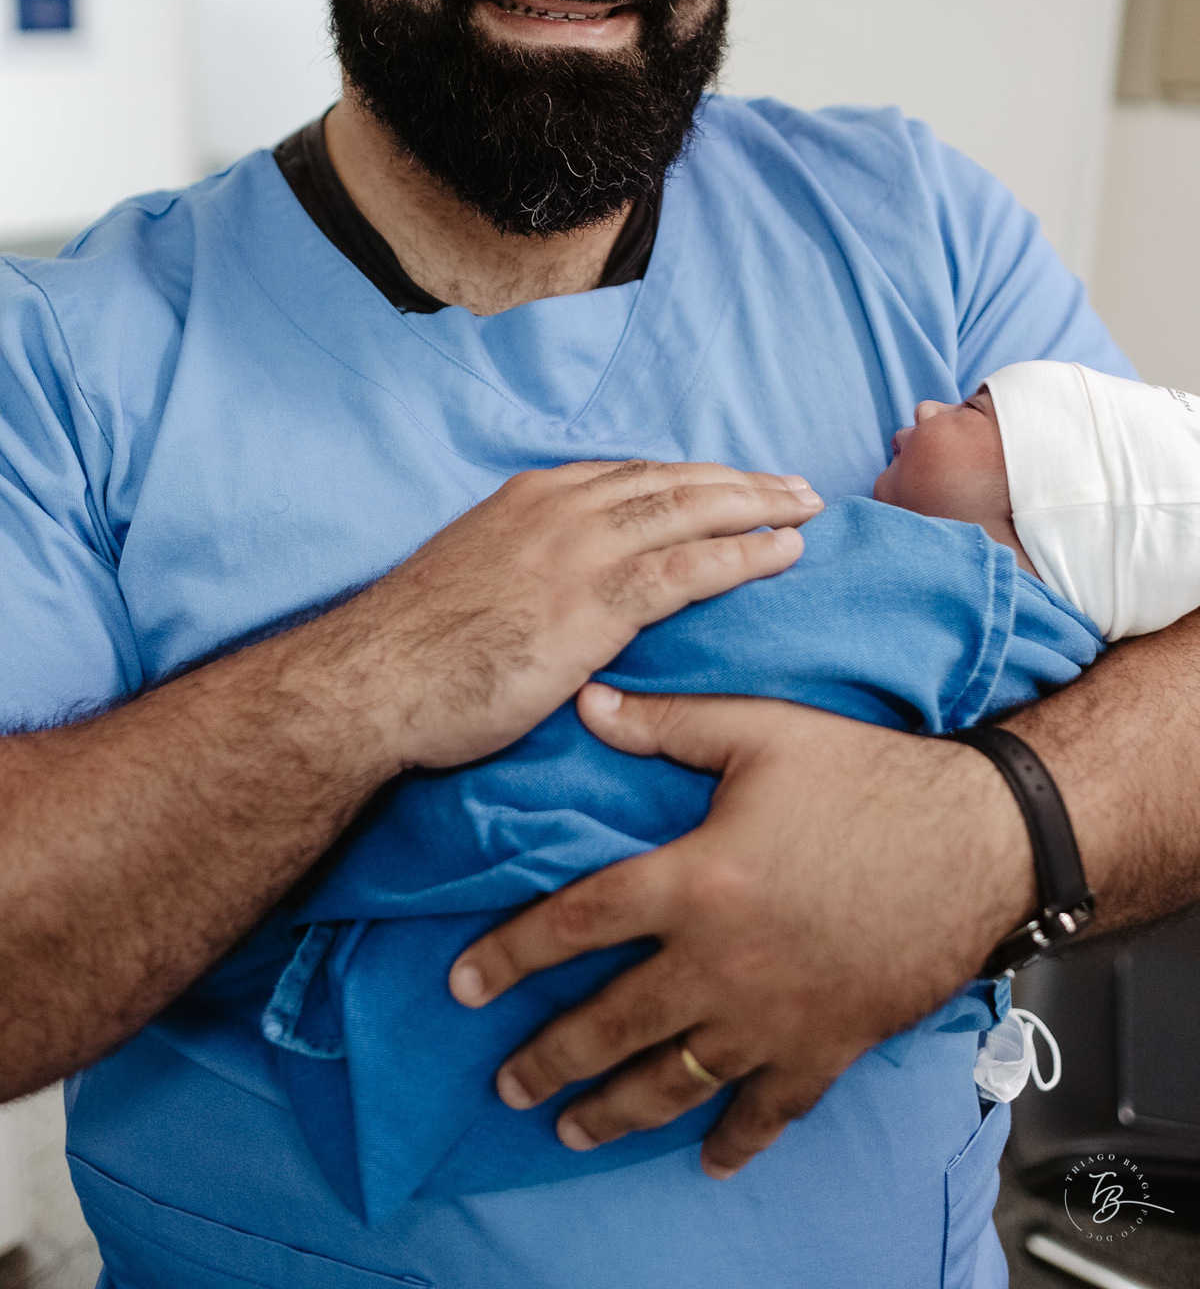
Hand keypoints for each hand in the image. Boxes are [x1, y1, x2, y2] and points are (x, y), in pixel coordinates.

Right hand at [341, 461, 820, 771]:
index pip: (632, 475)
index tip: (733, 484)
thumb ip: (524, 563)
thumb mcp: (472, 576)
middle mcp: (559, 509)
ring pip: (690, 511)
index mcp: (530, 498)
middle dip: (740, 481)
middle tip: (793, 486)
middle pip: (673, 481)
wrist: (372, 681)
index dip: (691, 479)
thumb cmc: (414, 648)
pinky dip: (743, 555)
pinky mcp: (590, 602)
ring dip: (757, 507)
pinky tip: (783, 554)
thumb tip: (555, 583)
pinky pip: (687, 569)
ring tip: (806, 511)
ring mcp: (576, 551)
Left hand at [449, 686, 1033, 1176]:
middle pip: (610, 1024)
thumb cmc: (869, 776)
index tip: (462, 985)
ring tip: (568, 1128)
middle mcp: (721, 963)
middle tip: (504, 1082)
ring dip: (612, 1111)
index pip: (577, 924)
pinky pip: (770, 1109)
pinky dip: (736, 1140)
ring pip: (674, 1081)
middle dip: (547, 1058)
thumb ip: (668, 725)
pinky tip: (709, 1161)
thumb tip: (586, 702)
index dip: (511, 955)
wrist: (980, 840)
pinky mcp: (828, 1047)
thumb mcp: (761, 732)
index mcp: (695, 882)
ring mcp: (773, 1017)